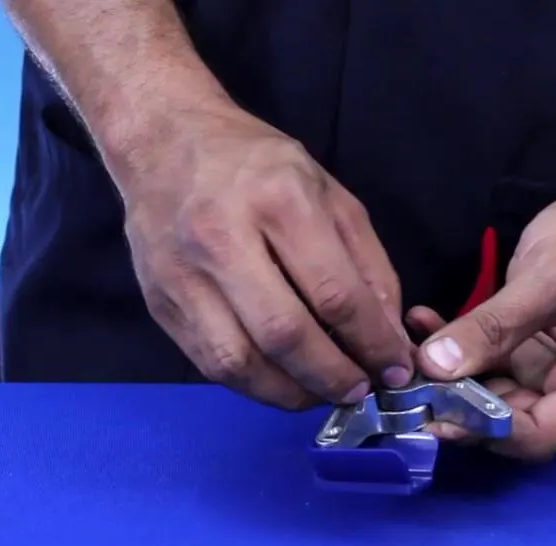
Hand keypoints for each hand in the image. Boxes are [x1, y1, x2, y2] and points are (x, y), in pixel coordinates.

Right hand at [118, 104, 413, 408]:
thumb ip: (367, 263)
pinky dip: (253, 385)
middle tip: (360, 391)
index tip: (395, 369)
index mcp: (278, 200)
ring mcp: (182, 275)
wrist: (163, 141)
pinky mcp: (160, 303)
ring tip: (321, 394)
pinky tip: (281, 381)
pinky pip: (210, 363)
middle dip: (333, 377)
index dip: (371, 344)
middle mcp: (223, 238)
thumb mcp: (329, 192)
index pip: (334, 294)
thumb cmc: (255, 165)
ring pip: (240, 362)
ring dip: (290, 393)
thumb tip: (388, 334)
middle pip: (284, 335)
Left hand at [410, 177, 555, 460]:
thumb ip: (492, 327)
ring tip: (408, 352)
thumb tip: (434, 367)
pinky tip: (425, 326)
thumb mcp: (544, 279)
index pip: (539, 436)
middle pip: (514, 425)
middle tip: (407, 383)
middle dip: (459, 407)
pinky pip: (490, 370)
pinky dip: (458, 354)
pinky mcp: (534, 359)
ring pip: (494, 400)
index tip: (431, 413)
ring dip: (450, 380)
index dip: (484, 430)